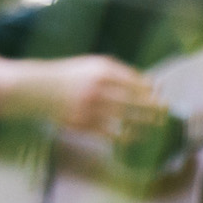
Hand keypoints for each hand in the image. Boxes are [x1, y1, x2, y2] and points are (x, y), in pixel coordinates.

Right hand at [33, 56, 163, 136]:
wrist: (38, 89)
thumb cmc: (72, 76)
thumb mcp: (93, 65)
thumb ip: (120, 73)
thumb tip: (150, 84)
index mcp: (102, 71)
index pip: (135, 82)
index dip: (151, 91)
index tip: (160, 96)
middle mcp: (98, 88)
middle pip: (135, 101)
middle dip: (153, 108)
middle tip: (165, 113)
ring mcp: (91, 108)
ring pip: (126, 118)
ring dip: (144, 123)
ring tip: (156, 126)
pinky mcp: (83, 124)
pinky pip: (111, 133)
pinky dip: (126, 136)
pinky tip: (135, 137)